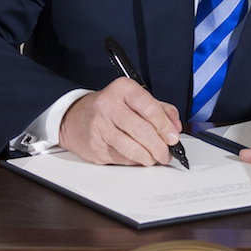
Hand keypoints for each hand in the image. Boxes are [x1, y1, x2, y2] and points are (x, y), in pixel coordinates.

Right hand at [59, 77, 181, 165]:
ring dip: (148, 158)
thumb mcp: (135, 99)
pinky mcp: (95, 147)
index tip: (173, 138)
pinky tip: (137, 157)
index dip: (165, 126)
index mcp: (123, 89)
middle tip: (165, 153)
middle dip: (159, 147)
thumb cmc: (111, 108)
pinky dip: (134, 161)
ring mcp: (100, 127)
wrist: (75, 118)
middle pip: (142, 131)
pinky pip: (122, 159)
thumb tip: (175, 127)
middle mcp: (109, 105)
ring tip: (154, 158)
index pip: (150, 108)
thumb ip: (160, 109)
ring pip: (132, 148)